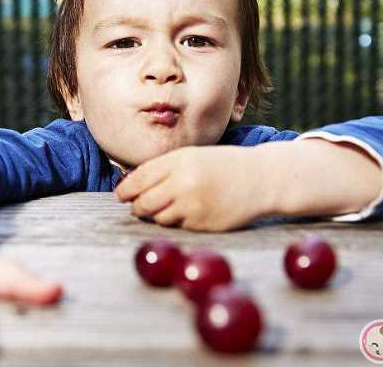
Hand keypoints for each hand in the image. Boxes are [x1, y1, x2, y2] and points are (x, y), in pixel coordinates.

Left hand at [114, 145, 280, 231]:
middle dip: (138, 207)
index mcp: (179, 161)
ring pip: (158, 218)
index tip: (121, 195)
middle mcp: (183, 183)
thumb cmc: (223, 166)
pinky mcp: (202, 224)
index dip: (126, 190)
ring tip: (173, 206)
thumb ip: (164, 168)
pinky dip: (179, 221)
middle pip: (143, 203)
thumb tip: (131, 187)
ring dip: (158, 215)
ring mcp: (193, 205)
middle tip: (139, 206)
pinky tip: (193, 211)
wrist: (261, 179)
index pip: (139, 179)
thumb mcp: (193, 156)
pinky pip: (177, 226)